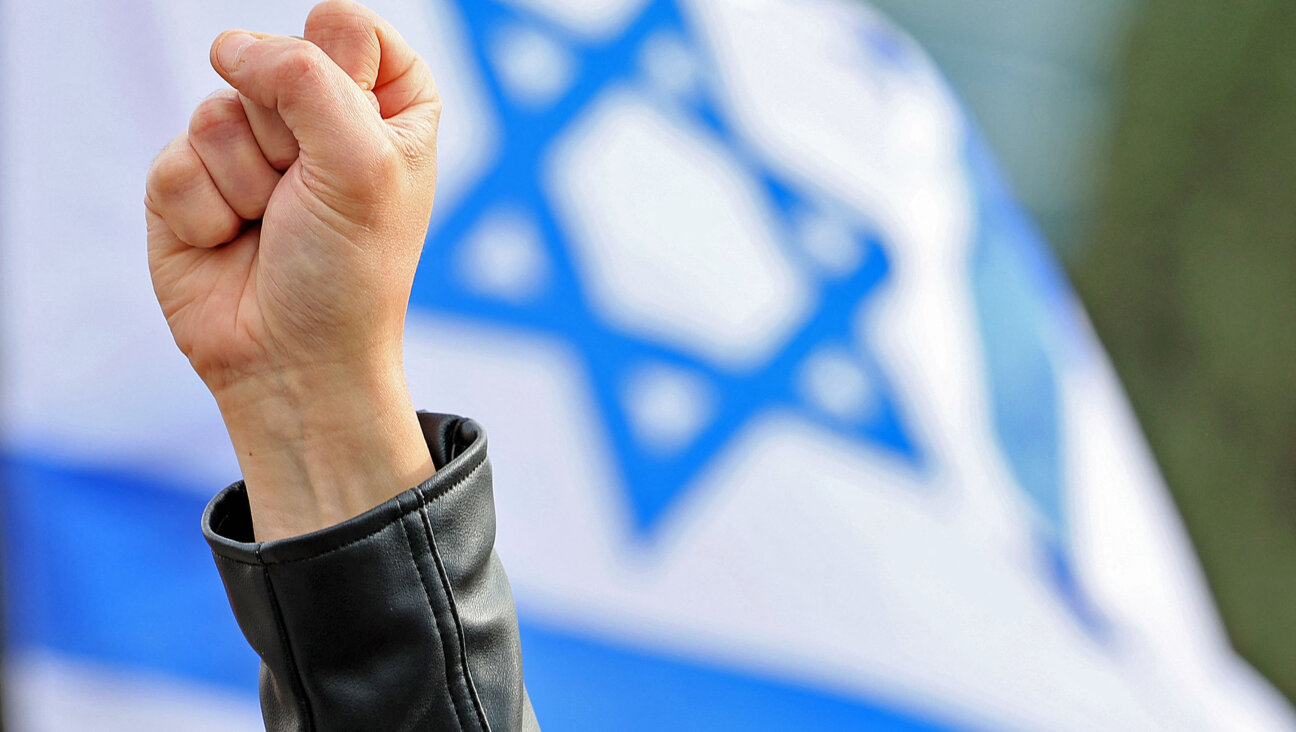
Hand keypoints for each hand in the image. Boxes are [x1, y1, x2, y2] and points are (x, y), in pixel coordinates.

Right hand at [144, 1, 441, 540]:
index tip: (358, 141)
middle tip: (309, 198)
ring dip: (247, 180)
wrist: (291, 364)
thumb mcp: (361, 164)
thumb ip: (306, 78)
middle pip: (273, 57)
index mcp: (387, 105)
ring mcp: (251, 147)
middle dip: (289, 136)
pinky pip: (177, 157)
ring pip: (218, 107)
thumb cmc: (347, 272)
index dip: (342, 75)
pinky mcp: (193, 180)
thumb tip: (228, 45)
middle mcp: (319, 117)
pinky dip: (204, 209)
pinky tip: (231, 243)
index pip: (347, 25)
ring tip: (272, 226)